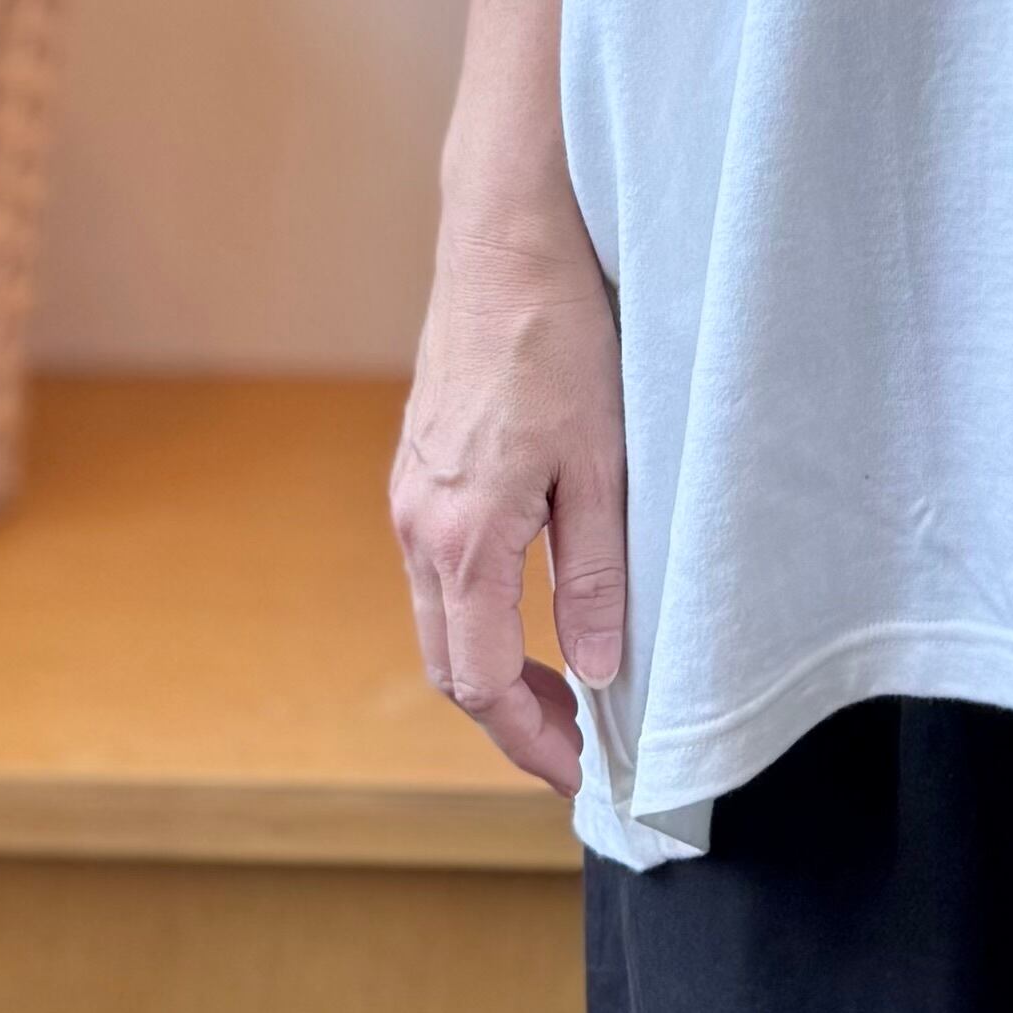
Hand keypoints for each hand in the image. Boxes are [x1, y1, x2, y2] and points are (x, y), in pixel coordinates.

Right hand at [390, 212, 629, 801]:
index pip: (482, 682)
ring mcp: (409, 496)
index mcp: (464, 535)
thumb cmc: (560, 341)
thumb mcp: (604, 467)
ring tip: (560, 689)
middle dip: (507, 718)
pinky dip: (476, 614)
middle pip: (448, 664)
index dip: (529, 740)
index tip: (578, 770)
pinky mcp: (416, 469)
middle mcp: (418, 524)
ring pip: (438, 619)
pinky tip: (526, 609)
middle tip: (574, 746)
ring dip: (491, 668)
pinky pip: (435, 571)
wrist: (506, 242)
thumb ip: (597, 577)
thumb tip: (597, 672)